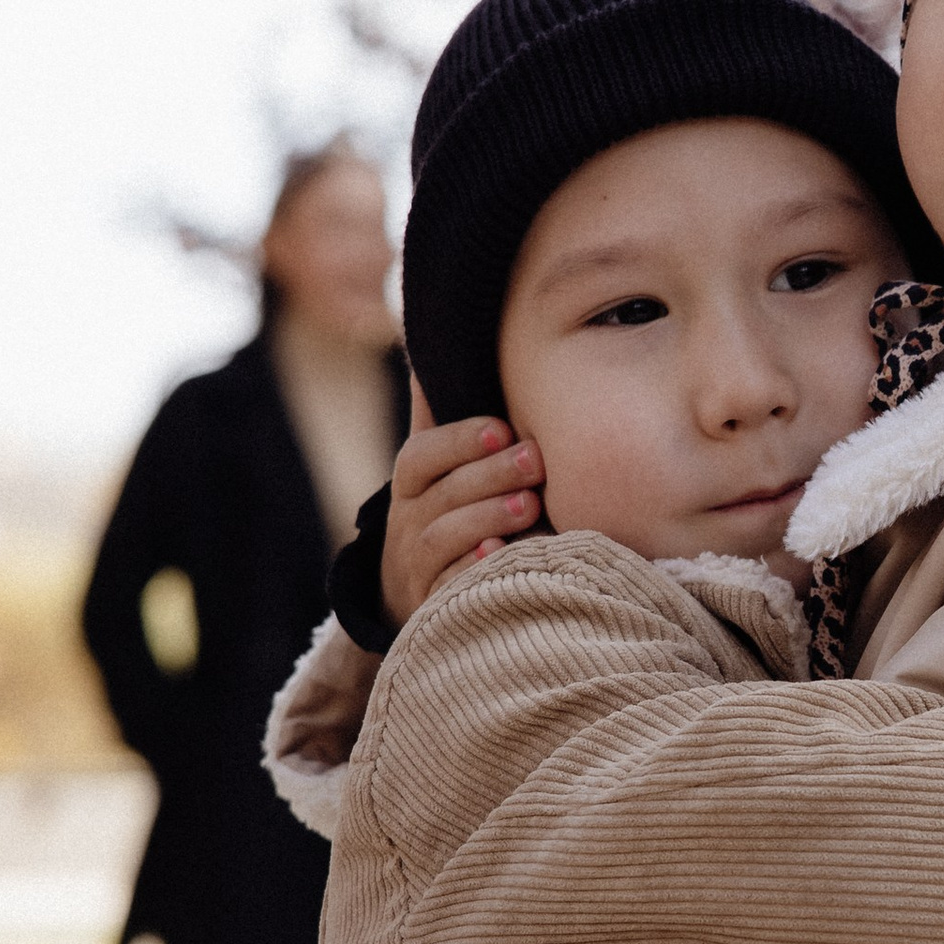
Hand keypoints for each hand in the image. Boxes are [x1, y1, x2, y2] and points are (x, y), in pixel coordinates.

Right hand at [380, 386, 543, 622]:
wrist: (410, 593)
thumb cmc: (441, 511)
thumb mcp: (433, 464)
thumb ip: (437, 411)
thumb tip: (430, 338)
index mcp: (412, 481)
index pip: (423, 453)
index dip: (460, 439)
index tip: (502, 428)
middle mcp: (407, 520)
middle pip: (442, 494)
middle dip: (490, 475)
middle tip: (536, 461)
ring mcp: (416, 565)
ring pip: (443, 539)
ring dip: (486, 519)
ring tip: (530, 506)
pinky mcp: (432, 605)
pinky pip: (448, 590)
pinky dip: (472, 574)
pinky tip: (503, 558)